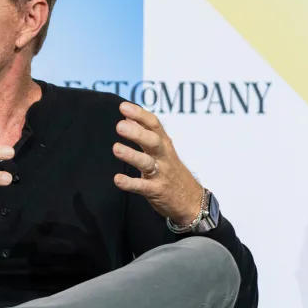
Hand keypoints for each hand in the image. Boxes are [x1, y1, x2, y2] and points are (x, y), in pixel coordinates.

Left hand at [112, 102, 204, 223]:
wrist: (192, 201)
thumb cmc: (172, 171)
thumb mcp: (162, 149)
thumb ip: (145, 133)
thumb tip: (128, 116)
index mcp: (165, 144)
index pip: (154, 125)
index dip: (140, 115)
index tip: (123, 107)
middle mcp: (164, 157)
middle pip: (153, 141)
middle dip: (137, 133)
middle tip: (120, 126)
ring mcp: (161, 174)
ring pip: (147, 163)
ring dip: (131, 155)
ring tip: (116, 148)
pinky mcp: (156, 190)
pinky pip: (142, 186)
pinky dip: (130, 183)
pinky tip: (118, 179)